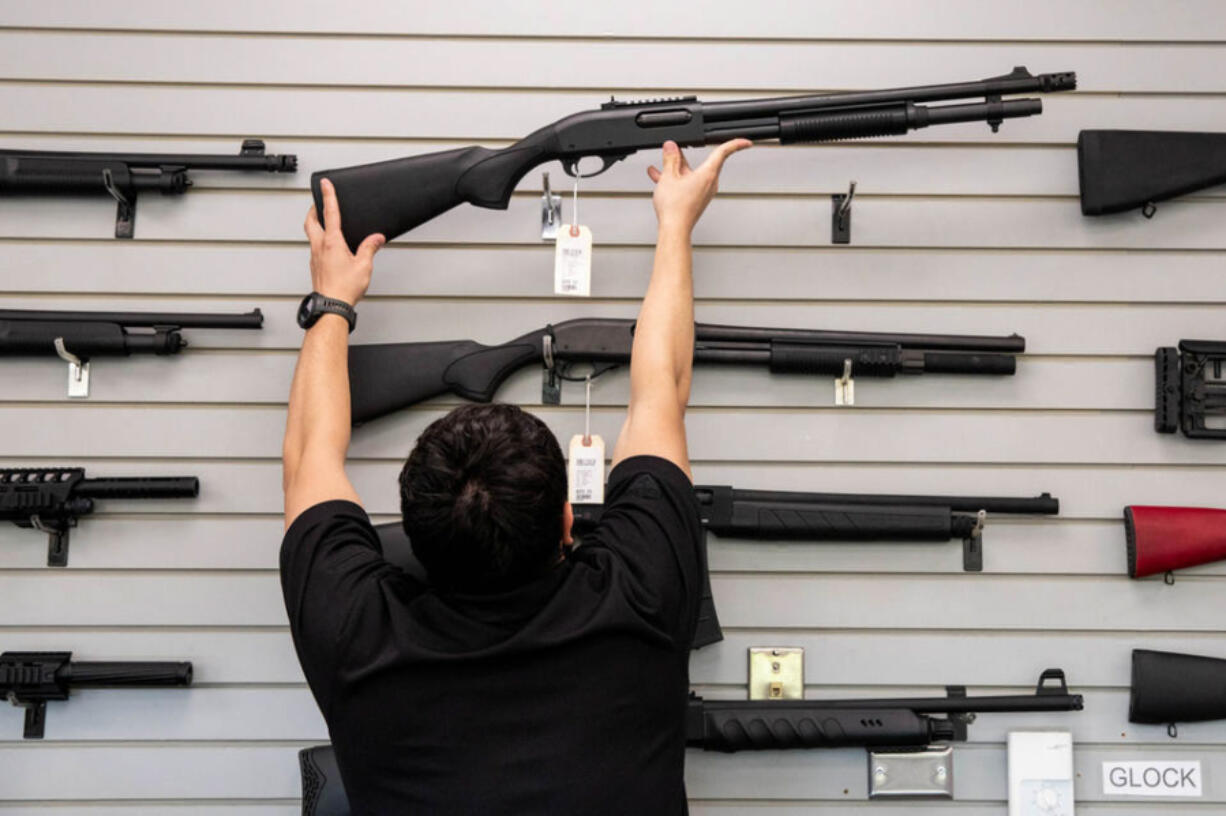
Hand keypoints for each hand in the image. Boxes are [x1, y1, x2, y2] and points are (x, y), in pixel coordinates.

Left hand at [303, 178, 384, 305]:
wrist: (331, 306)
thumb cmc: (344, 289)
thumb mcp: (363, 265)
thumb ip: (369, 248)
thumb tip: (376, 238)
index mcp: (332, 242)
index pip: (329, 212)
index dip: (328, 195)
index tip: (326, 184)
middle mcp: (319, 247)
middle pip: (311, 221)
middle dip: (314, 209)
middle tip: (320, 202)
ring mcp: (314, 257)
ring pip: (311, 233)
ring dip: (316, 224)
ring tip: (325, 222)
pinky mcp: (315, 266)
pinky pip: (315, 247)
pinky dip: (320, 240)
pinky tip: (329, 246)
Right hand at [647, 138, 751, 234]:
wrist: (674, 229)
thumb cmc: (675, 208)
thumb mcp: (668, 177)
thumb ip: (670, 159)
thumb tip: (671, 147)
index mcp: (707, 174)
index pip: (723, 152)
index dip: (735, 144)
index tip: (745, 142)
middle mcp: (709, 183)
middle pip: (702, 162)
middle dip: (686, 156)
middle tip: (673, 150)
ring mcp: (703, 193)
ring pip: (692, 174)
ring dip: (677, 169)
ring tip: (661, 166)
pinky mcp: (697, 200)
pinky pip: (688, 184)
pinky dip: (677, 180)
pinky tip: (661, 179)